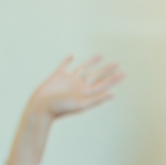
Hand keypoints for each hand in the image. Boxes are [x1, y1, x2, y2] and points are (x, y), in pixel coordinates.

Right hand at [8, 57, 124, 164]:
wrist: (42, 107)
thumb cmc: (61, 108)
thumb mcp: (81, 104)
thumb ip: (97, 99)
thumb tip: (112, 95)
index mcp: (87, 93)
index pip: (104, 84)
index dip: (114, 79)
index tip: (124, 73)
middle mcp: (80, 86)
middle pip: (96, 75)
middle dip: (106, 70)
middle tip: (117, 64)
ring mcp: (69, 80)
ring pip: (83, 68)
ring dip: (92, 62)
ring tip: (101, 55)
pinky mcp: (58, 75)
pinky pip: (65, 65)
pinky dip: (68, 60)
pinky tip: (73, 56)